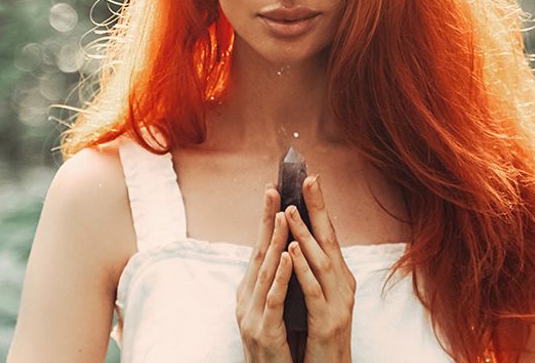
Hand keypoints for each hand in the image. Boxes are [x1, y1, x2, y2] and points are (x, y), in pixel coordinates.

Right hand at [236, 184, 294, 362]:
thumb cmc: (274, 346)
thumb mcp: (271, 311)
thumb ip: (274, 284)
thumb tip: (284, 254)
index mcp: (249, 292)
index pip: (259, 249)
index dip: (265, 220)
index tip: (273, 190)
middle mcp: (246, 298)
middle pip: (258, 252)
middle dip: (267, 220)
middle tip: (274, 189)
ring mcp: (252, 314)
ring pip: (265, 271)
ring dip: (275, 241)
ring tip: (284, 215)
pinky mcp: (264, 330)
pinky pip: (273, 298)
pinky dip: (280, 275)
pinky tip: (288, 257)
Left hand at [284, 174, 355, 362]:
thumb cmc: (321, 335)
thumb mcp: (319, 298)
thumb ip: (314, 272)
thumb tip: (301, 241)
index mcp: (340, 277)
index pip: (330, 235)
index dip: (321, 207)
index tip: (310, 178)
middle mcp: (343, 285)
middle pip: (331, 239)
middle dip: (319, 208)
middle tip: (309, 179)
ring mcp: (338, 302)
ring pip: (322, 261)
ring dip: (306, 234)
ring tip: (291, 210)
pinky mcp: (327, 321)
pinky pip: (313, 290)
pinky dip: (303, 268)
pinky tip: (292, 250)